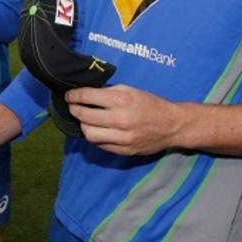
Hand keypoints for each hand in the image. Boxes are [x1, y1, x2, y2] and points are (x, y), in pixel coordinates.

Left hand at [65, 84, 184, 155]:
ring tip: (85, 120)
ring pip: (89, 134)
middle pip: (84, 116)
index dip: (73, 96)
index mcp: (122, 100)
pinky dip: (95, 136)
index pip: (87, 97)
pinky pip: (100, 145)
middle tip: (73, 107)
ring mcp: (122, 137)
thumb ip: (109, 92)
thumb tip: (87, 94)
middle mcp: (120, 119)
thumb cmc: (151, 104)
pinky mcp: (124, 150)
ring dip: (83, 126)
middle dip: (74, 110)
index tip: (69, 96)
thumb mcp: (131, 90)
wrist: (172, 125)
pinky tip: (97, 130)